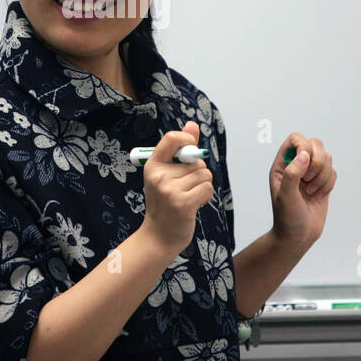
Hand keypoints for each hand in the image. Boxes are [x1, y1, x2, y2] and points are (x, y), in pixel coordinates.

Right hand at [138, 121, 213, 256]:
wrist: (159, 235)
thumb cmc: (165, 202)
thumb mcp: (166, 174)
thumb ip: (181, 149)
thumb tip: (193, 124)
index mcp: (153, 165)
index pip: (172, 138)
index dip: (187, 138)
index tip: (190, 147)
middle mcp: (159, 176)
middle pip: (196, 160)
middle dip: (198, 172)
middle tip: (185, 187)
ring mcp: (170, 190)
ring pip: (204, 174)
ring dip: (203, 185)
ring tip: (189, 196)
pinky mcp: (183, 203)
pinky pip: (207, 188)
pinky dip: (206, 195)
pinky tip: (195, 204)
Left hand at [268, 133, 334, 249]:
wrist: (298, 237)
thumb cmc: (287, 219)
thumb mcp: (285, 197)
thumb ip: (292, 174)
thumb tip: (304, 155)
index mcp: (282, 164)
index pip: (295, 139)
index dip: (304, 146)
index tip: (305, 164)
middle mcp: (296, 165)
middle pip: (315, 144)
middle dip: (318, 162)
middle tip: (308, 181)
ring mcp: (310, 173)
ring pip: (327, 158)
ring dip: (323, 176)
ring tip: (311, 192)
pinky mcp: (322, 182)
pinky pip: (333, 172)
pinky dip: (329, 184)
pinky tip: (318, 196)